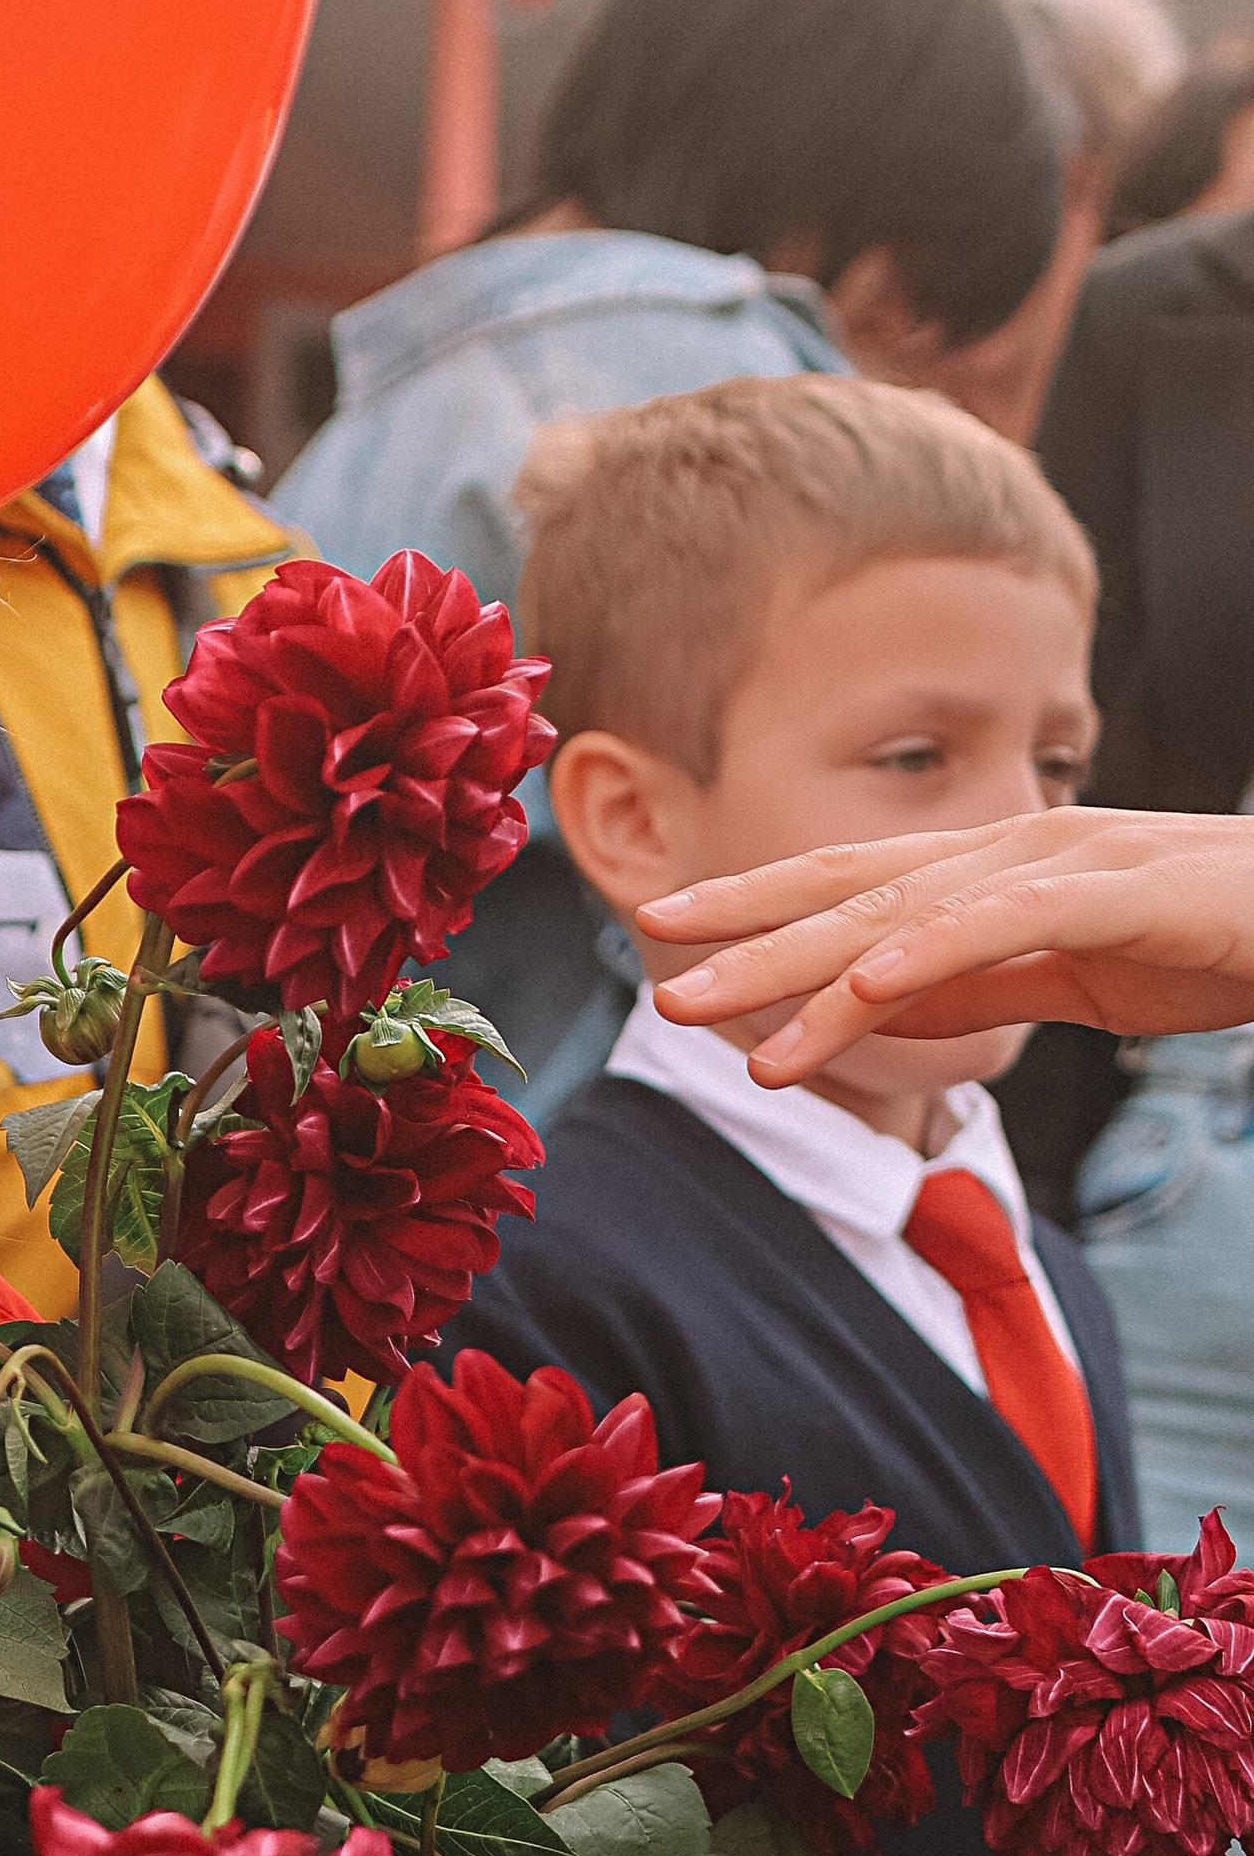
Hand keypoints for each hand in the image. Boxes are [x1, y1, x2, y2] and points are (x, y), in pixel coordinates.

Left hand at [638, 808, 1253, 1086]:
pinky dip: (933, 948)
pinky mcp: (1125, 890)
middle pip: (852, 892)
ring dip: (806, 962)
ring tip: (720, 1004)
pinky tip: (866, 981)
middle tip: (657, 974)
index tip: (665, 937)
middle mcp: (1013, 849)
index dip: (753, 907)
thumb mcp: (1068, 976)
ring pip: (908, 912)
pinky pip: (1011, 920)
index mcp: (994, 867)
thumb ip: (976, 985)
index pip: (848, 884)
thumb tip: (873, 1007)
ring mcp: (1067, 861)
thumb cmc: (1208, 940)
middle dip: (746, 935)